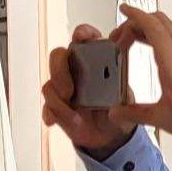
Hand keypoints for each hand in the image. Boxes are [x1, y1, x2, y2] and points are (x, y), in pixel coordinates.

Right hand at [40, 27, 125, 153]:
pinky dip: (50, 114)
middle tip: (69, 91)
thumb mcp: (124, 92)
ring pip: (50, 84)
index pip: (85, 38)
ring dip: (57, 101)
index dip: (82, 33)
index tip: (81, 36)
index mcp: (94, 60)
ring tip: (74, 117)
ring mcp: (64, 87)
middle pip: (58, 56)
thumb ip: (120, 73)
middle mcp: (76, 69)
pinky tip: (53, 121)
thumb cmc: (117, 108)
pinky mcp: (56, 106)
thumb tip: (121, 48)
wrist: (111, 137)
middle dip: (60, 71)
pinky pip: (47, 106)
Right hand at [112, 8, 171, 141]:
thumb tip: (115, 112)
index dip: (135, 14)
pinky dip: (159, 34)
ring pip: (167, 26)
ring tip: (132, 39)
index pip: (151, 24)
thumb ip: (132, 112)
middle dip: (137, 21)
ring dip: (148, 27)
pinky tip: (151, 47)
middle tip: (120, 34)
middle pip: (158, 20)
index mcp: (170, 58)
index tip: (123, 8)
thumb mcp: (157, 116)